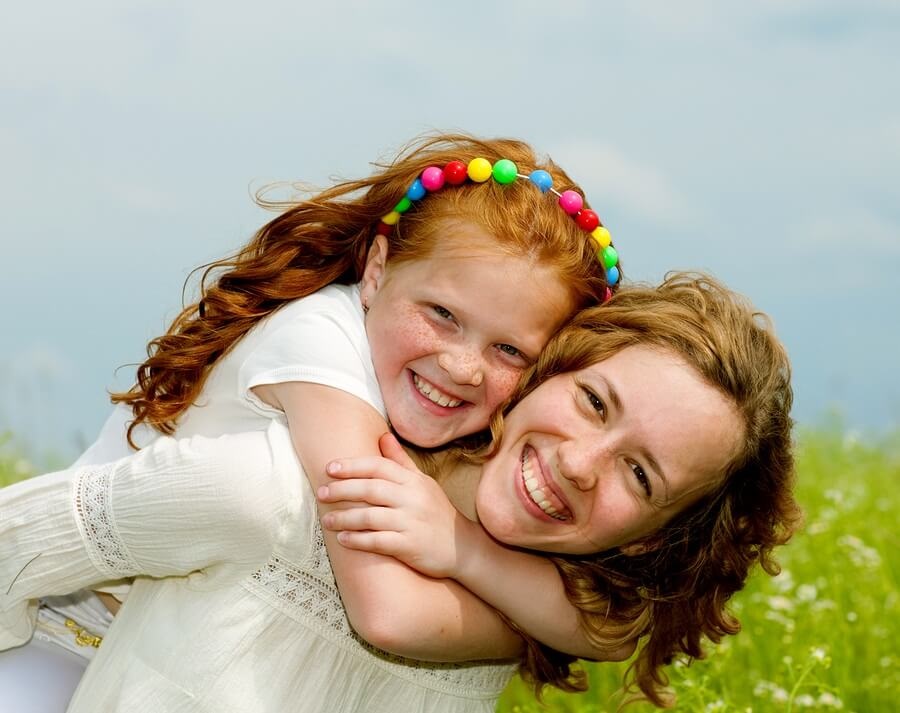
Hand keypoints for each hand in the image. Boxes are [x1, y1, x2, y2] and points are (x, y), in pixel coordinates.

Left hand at [317, 433, 478, 579]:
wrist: (463, 548)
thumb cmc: (437, 513)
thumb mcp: (423, 483)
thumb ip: (400, 461)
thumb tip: (383, 436)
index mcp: (414, 481)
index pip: (379, 467)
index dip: (352, 466)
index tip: (330, 468)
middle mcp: (413, 499)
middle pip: (371, 489)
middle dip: (342, 490)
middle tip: (321, 493)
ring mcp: (411, 522)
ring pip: (371, 516)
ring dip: (345, 518)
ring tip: (327, 521)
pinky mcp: (410, 546)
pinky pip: (378, 542)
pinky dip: (358, 540)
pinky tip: (343, 540)